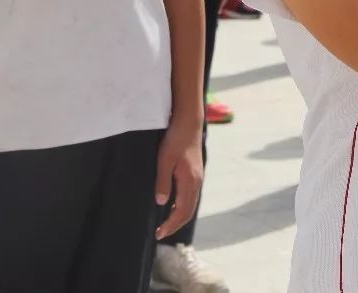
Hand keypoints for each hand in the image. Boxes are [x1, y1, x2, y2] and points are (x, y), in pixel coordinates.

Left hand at [154, 119, 203, 239]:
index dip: (171, 225)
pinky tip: (173, 205)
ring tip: (166, 224)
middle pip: (188, 212)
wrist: (189, 123)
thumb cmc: (175, 140)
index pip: (181, 211)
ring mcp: (198, 178)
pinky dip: (183, 207)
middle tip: (160, 233)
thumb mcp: (164, 161)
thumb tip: (161, 203)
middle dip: (175, 225)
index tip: (159, 234)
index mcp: (189, 182)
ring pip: (191, 205)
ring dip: (179, 216)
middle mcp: (196, 183)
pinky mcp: (196, 174)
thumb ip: (163, 182)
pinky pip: (191, 196)